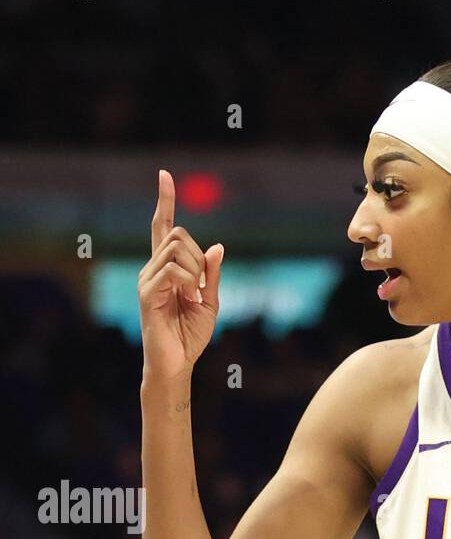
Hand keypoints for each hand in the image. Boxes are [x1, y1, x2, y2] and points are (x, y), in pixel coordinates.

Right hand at [139, 168, 223, 379]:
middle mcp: (153, 268)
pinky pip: (173, 270)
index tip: (165, 175)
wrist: (176, 363)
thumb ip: (213, 275)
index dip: (165, 200)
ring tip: (193, 298)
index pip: (162, 226)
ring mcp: (147, 278)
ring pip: (176, 248)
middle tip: (201, 287)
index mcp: (168, 268)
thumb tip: (217, 246)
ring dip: (195, 271)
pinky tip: (188, 300)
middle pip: (177, 233)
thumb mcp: (211, 302)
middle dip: (198, 255)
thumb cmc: (190, 336)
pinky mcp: (146, 292)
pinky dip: (189, 283)